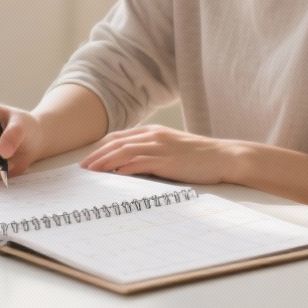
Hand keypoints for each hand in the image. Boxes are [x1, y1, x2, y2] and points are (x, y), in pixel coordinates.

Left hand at [79, 125, 240, 184]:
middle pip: (117, 143)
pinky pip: (140, 163)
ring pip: (124, 151)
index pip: (120, 137)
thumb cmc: (200, 157)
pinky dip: (124, 167)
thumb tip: (133, 166)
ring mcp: (161, 147)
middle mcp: (154, 136)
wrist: (225, 156)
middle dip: (97, 155)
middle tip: (82, 168)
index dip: (102, 147)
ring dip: (105, 161)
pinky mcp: (167, 161)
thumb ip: (154, 153)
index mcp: (154, 132)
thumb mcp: (173, 149)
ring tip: (91, 172)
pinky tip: (113, 174)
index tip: (88, 158)